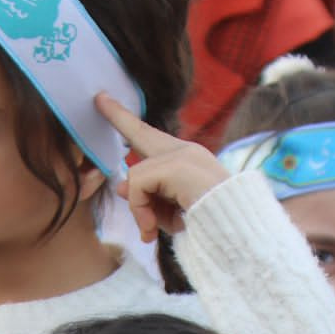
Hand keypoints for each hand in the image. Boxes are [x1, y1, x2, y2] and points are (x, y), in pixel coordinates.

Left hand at [95, 93, 227, 241]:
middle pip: (142, 133)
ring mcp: (182, 155)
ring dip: (140, 210)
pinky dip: (140, 210)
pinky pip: (138, 185)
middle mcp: (186, 152)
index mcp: (188, 163)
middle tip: (99, 99)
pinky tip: (152, 229)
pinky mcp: (176, 165)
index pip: (154, 141)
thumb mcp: (170, 217)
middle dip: (118, 116)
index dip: (130, 125)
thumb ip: (147, 199)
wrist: (235, 234)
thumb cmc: (207, 230)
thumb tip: (120, 186)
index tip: (106, 103)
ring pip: (136, 177)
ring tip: (151, 231)